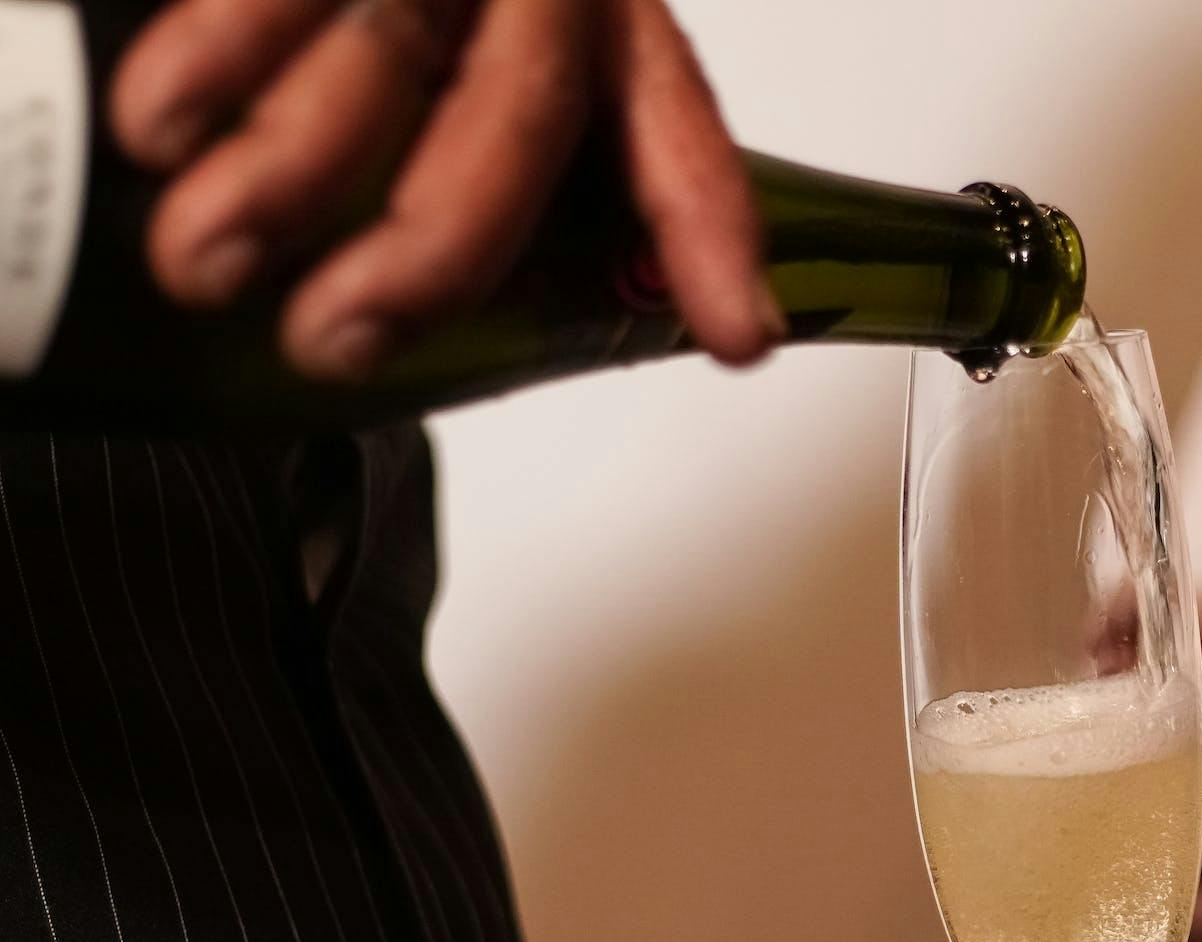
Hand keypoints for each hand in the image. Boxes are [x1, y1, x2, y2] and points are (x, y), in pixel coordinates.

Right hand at [109, 0, 781, 378]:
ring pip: (380, 52)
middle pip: (520, 114)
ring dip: (281, 179)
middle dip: (429, 249)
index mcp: (604, 16)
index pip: (680, 131)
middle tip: (334, 341)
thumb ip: (492, 154)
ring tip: (203, 267)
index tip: (739, 336)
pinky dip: (203, 64)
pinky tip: (154, 134)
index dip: (712, 237)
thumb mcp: (492, 49)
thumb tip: (416, 314)